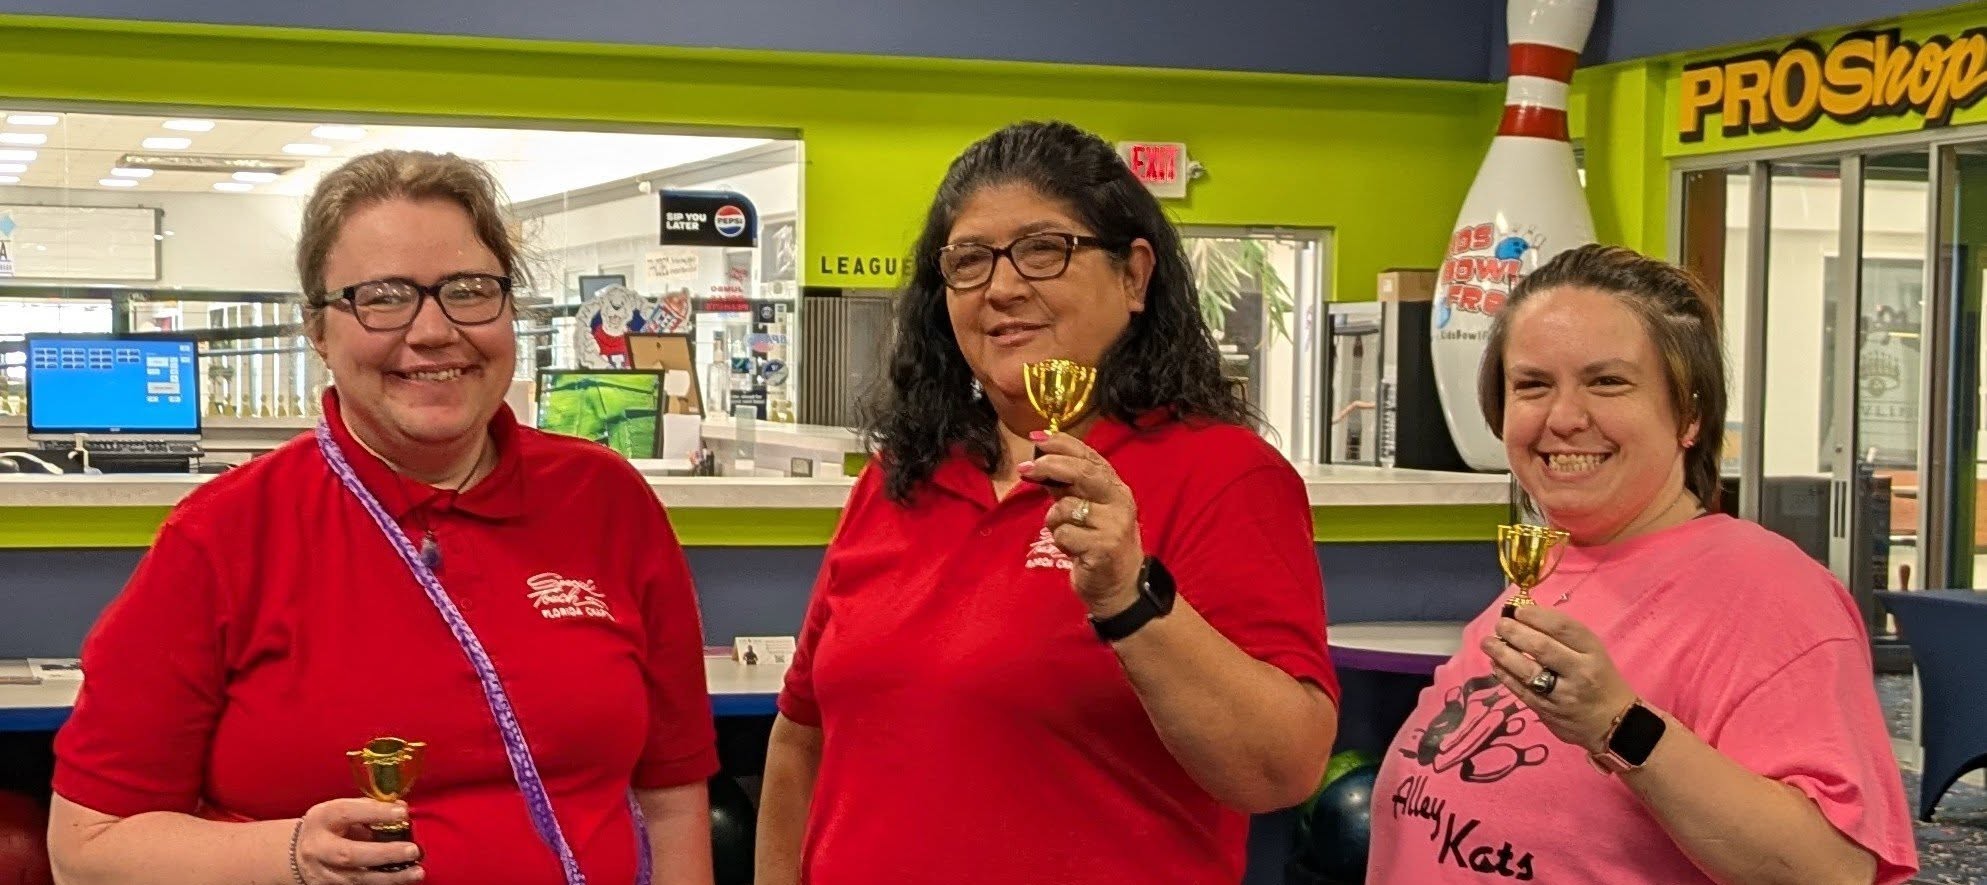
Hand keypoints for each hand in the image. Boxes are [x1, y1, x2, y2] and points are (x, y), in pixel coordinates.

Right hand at [292, 798, 424, 883]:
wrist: (296, 854)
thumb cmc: (327, 827)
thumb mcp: (339, 810)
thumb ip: (368, 808)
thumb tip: (401, 808)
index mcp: (322, 819)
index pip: (348, 813)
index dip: (376, 813)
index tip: (403, 812)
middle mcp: (319, 848)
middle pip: (350, 854)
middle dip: (385, 854)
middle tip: (413, 851)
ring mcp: (322, 873)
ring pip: (357, 879)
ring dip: (390, 877)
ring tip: (416, 873)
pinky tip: (401, 881)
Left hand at [1020, 430, 1143, 613]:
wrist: (1120, 585)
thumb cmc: (1097, 542)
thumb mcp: (1085, 510)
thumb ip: (1066, 487)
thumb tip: (1037, 462)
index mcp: (1115, 487)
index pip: (1089, 456)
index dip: (1062, 443)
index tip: (1036, 438)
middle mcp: (1120, 501)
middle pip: (1082, 473)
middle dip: (1050, 466)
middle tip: (1025, 470)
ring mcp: (1114, 524)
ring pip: (1066, 508)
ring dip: (1055, 521)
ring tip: (1067, 534)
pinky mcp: (1104, 547)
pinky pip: (1065, 534)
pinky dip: (1061, 542)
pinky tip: (1074, 550)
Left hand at [1479, 606, 1637, 754]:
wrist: (1616, 724)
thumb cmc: (1600, 679)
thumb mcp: (1592, 653)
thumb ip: (1563, 637)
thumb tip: (1524, 616)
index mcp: (1592, 652)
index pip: (1563, 628)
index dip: (1537, 616)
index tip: (1518, 611)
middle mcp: (1579, 672)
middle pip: (1542, 648)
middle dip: (1515, 633)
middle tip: (1500, 625)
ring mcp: (1563, 695)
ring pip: (1527, 671)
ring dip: (1502, 654)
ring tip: (1488, 642)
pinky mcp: (1548, 712)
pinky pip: (1522, 692)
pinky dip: (1505, 676)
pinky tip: (1495, 664)